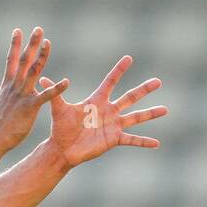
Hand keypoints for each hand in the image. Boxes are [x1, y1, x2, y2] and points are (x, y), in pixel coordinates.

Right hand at [0, 27, 70, 151]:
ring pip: (33, 71)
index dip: (14, 45)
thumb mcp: (5, 101)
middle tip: (38, 29)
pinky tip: (67, 82)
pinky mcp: (30, 107)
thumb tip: (20, 85)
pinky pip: (45, 96)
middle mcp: (14, 86)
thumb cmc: (1, 123)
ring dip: (41, 56)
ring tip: (48, 43)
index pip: (11, 60)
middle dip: (31, 43)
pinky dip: (56, 88)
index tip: (18, 30)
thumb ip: (12, 91)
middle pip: (24, 60)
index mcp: (8, 84)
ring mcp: (22, 95)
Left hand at [39, 55, 165, 167]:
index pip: (110, 81)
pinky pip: (132, 139)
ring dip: (151, 113)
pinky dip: (144, 141)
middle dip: (144, 89)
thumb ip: (54, 94)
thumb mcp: (59, 109)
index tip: (128, 58)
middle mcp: (108, 111)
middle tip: (159, 81)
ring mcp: (113, 125)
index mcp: (97, 101)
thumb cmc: (60, 128)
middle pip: (130, 97)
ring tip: (165, 109)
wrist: (62, 149)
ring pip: (136, 117)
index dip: (119, 70)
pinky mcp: (114, 139)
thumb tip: (41, 79)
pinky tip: (157, 143)